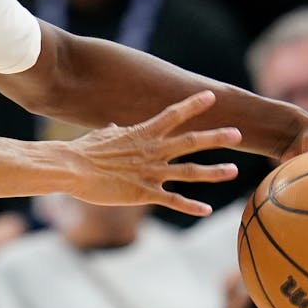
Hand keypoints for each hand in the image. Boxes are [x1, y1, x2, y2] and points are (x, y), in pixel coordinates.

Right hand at [63, 91, 240, 216]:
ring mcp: (149, 172)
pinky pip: (172, 200)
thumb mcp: (99, 136)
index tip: (212, 96)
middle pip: (190, 141)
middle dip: (215, 137)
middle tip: (237, 133)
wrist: (70, 168)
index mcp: (142, 134)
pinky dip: (191, 206)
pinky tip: (206, 210)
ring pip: (189, 172)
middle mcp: (151, 151)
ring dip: (213, 172)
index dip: (193, 105)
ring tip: (233, 171)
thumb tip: (113, 126)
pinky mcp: (143, 193)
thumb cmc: (81, 151)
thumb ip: (112, 132)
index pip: (173, 115)